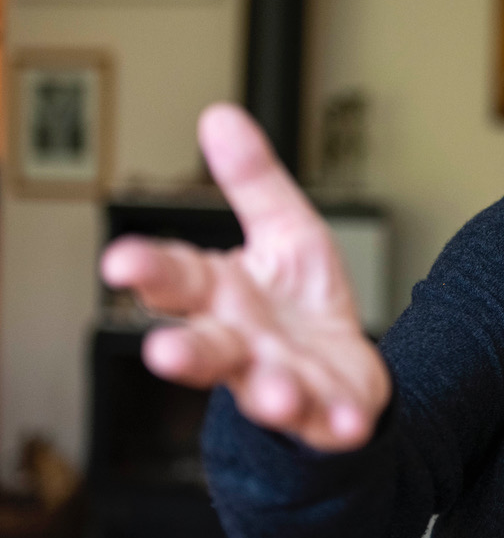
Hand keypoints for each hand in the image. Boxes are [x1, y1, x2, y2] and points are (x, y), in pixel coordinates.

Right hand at [100, 103, 390, 451]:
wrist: (341, 371)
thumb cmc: (299, 302)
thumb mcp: (285, 230)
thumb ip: (254, 182)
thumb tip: (219, 114)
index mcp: (223, 296)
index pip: (177, 278)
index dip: (149, 269)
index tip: (120, 261)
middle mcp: (243, 344)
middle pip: (205, 348)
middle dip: (184, 352)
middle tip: (164, 354)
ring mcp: (281, 382)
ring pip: (264, 392)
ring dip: (269, 393)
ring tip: (276, 394)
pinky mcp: (326, 413)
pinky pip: (330, 421)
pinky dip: (339, 423)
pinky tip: (350, 423)